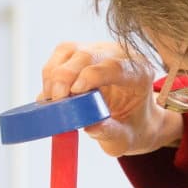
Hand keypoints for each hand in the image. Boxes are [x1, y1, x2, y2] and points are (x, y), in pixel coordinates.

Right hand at [40, 41, 182, 155]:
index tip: (74, 92)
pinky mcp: (81, 52)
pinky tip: (52, 94)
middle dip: (65, 76)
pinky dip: (49, 74)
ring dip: (54, 75)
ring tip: (52, 100)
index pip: (115, 66)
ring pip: (68, 50)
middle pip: (87, 54)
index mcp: (138, 73)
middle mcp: (118, 55)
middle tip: (56, 101)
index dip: (93, 76)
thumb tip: (90, 126)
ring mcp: (98, 51)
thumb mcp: (126, 136)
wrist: (131, 118)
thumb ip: (111, 131)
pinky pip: (59, 55)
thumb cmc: (130, 126)